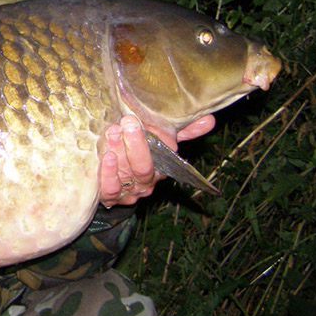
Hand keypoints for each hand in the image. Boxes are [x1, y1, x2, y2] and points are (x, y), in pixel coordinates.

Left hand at [98, 114, 215, 206]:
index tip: (142, 118)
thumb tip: (210, 119)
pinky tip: (106, 157)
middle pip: (144, 166)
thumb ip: (182, 131)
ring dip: (118, 151)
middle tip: (128, 121)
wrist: (114, 186)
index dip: (157, 138)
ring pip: (126, 174)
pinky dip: (108, 173)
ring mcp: (128, 191)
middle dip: (137, 143)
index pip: (164, 155)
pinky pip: (111, 189)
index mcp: (161, 168)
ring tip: (112, 132)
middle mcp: (146, 181)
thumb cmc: (138, 155)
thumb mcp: (158, 142)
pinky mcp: (110, 197)